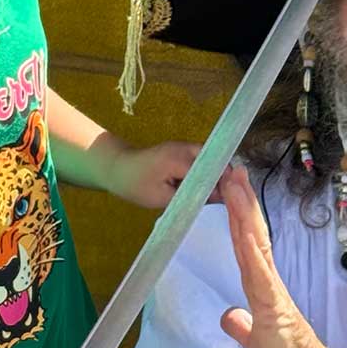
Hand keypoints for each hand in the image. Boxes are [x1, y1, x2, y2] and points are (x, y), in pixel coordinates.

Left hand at [109, 141, 241, 208]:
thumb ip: (190, 198)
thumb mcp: (162, 198)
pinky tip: (204, 188)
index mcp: (179, 159)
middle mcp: (185, 147)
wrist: (116, 167)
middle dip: (223, 178)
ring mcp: (183, 146)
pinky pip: (201, 158)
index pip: (211, 170)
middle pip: (215, 159)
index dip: (222, 185)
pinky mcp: (180, 150)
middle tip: (227, 199)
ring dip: (214, 174)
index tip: (230, 201)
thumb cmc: (135, 185)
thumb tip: (216, 201)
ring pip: (210, 158)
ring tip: (217, 195)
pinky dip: (205, 171)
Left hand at [217, 172, 336, 347]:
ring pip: (254, 245)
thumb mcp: (257, 341)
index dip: (240, 218)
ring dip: (243, 213)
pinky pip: (258, 270)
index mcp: (264, 290)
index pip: (248, 246)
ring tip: (234, 183)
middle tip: (233, 172)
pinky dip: (250, 246)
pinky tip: (242, 225)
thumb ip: (243, 326)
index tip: (233, 192)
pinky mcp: (273, 305)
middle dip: (242, 204)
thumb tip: (229, 315)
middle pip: (252, 236)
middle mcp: (269, 285)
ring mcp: (271, 292)